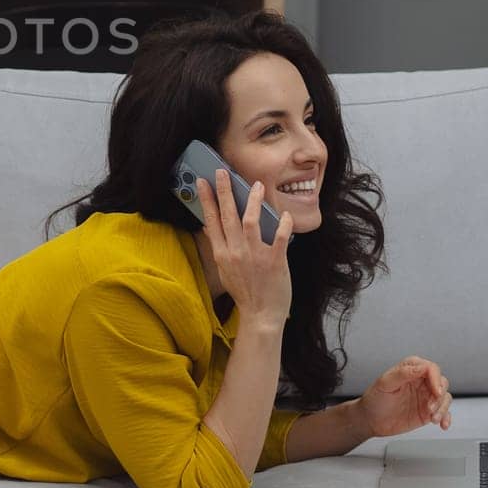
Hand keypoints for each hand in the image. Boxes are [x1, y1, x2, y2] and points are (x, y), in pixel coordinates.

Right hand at [196, 168, 293, 328]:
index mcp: (222, 254)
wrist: (261, 316)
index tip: (202, 182)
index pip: (210, 221)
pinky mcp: (275, 261)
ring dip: (253, 201)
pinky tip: (284, 214)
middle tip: (222, 172)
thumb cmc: (244, 292)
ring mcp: (255, 256)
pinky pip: (279, 237)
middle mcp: (235, 252)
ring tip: (256, 185)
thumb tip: (210, 227)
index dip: (206, 199)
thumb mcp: (225, 270)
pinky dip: (282, 223)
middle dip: (224, 191)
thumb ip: (219, 247)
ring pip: (250, 221)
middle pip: (227, 216)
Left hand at [358, 356, 451, 436]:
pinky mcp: (428, 411)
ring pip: (445, 397)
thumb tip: (421, 367)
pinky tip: (443, 424)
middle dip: (439, 396)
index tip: (436, 391)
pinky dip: (446, 417)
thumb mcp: (385, 384)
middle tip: (430, 407)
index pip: (430, 368)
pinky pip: (444, 412)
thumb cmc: (375, 400)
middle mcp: (420, 381)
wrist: (371, 421)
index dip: (436, 379)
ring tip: (433, 418)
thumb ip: (403, 373)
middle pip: (442, 382)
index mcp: (410, 369)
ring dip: (443, 408)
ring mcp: (425, 396)